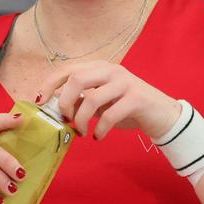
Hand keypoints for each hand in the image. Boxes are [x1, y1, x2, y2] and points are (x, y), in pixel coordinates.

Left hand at [33, 59, 179, 140]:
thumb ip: (82, 99)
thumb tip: (55, 107)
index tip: (40, 102)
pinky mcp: (136, 99)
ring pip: (91, 99)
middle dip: (64, 102)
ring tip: (83, 132)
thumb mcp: (102, 101)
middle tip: (65, 119)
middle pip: (76, 79)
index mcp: (100, 67)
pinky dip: (100, 129)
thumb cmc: (128, 108)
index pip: (68, 69)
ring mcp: (125, 83)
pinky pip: (110, 115)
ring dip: (81, 120)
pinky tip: (98, 136)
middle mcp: (111, 71)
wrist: (163, 115)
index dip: (50, 84)